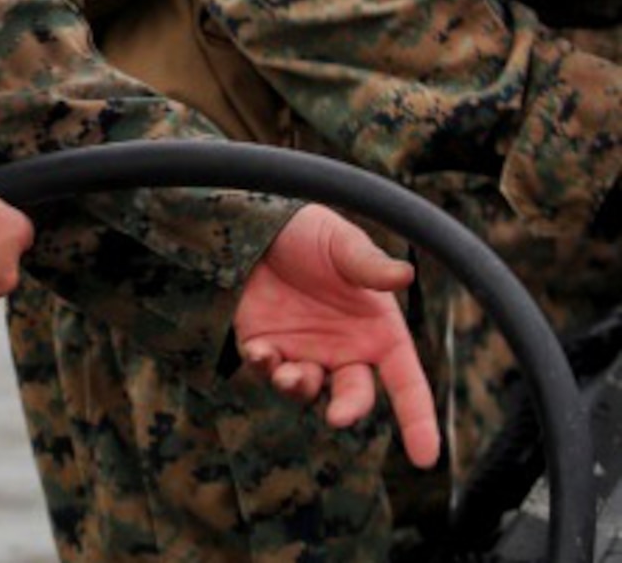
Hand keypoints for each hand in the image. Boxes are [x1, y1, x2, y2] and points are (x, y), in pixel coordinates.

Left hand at [233, 205, 439, 468]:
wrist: (259, 227)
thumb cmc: (312, 234)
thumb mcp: (343, 244)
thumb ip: (369, 266)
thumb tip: (404, 275)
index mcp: (378, 331)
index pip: (407, 382)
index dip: (418, 420)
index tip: (426, 456)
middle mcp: (345, 350)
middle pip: (355, 396)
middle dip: (348, 409)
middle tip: (338, 415)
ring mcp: (305, 353)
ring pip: (308, 392)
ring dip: (300, 389)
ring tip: (289, 373)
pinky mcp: (267, 349)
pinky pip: (268, 374)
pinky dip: (265, 369)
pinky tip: (260, 351)